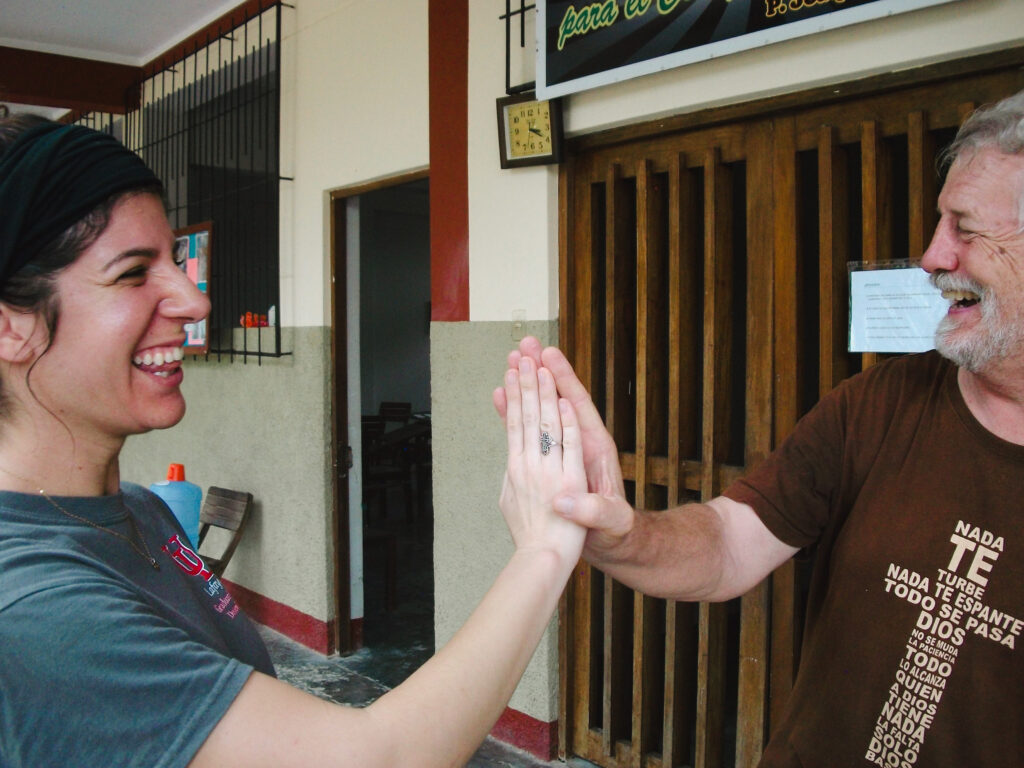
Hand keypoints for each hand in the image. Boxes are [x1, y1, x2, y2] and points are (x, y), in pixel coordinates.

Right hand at [494, 338, 635, 562]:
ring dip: (526, 385)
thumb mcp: (610, 521)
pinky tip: (502, 395)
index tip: (550, 356)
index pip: (579, 404)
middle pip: (557, 397)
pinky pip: (529, 429)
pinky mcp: (549, 457)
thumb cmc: (614, 530)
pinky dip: (515, 411)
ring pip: (541, 409)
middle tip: (524, 344)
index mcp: (596, 448)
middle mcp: (579, 441)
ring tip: (510, 360)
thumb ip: (593, 511)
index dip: (565, 380)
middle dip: (541, 371)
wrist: (608, 540)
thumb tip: (567, 503)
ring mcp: (562, 447)